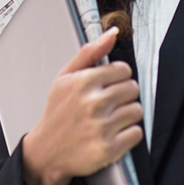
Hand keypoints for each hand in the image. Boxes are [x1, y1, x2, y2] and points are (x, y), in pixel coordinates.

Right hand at [21, 28, 143, 184]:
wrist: (46, 152)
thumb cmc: (57, 113)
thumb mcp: (65, 77)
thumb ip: (90, 52)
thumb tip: (112, 33)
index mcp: (84, 82)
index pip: (123, 69)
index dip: (118, 77)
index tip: (108, 86)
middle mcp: (93, 103)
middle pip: (133, 89)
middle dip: (123, 96)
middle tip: (109, 104)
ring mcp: (102, 127)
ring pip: (137, 110)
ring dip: (127, 115)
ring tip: (110, 119)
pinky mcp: (109, 148)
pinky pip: (137, 133)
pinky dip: (128, 135)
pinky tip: (113, 133)